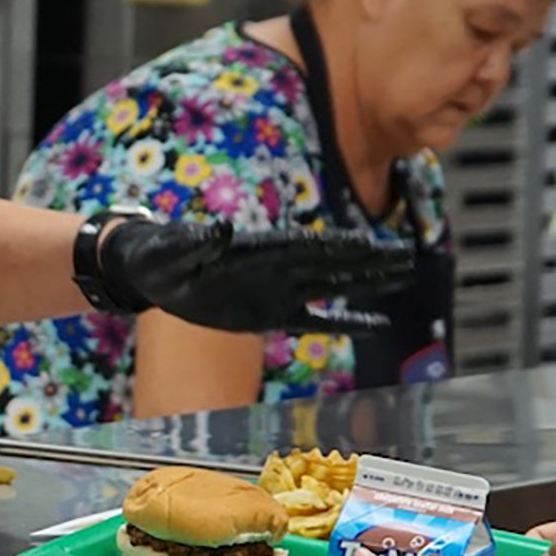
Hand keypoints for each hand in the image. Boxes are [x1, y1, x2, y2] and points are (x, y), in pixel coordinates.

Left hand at [97, 219, 423, 335]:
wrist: (148, 272)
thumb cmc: (158, 255)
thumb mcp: (174, 250)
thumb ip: (199, 243)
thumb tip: (221, 229)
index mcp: (257, 249)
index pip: (306, 246)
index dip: (337, 246)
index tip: (370, 244)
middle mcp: (275, 267)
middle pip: (331, 262)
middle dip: (369, 260)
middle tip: (408, 256)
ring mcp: (276, 290)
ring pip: (331, 286)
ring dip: (366, 282)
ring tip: (402, 276)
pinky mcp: (269, 314)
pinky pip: (313, 320)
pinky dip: (343, 324)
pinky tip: (373, 326)